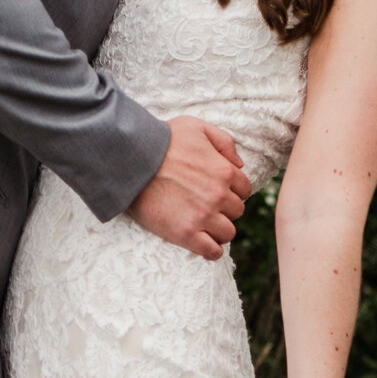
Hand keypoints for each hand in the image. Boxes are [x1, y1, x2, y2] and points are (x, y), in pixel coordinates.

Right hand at [127, 116, 250, 259]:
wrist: (132, 160)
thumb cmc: (162, 140)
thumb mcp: (196, 126)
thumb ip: (224, 142)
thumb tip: (239, 164)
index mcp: (224, 171)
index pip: (244, 189)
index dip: (233, 190)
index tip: (219, 191)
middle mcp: (218, 196)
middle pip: (237, 211)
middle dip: (225, 209)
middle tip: (208, 206)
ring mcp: (203, 216)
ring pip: (228, 232)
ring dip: (219, 229)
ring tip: (205, 225)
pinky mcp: (185, 233)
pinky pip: (211, 250)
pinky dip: (211, 250)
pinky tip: (204, 243)